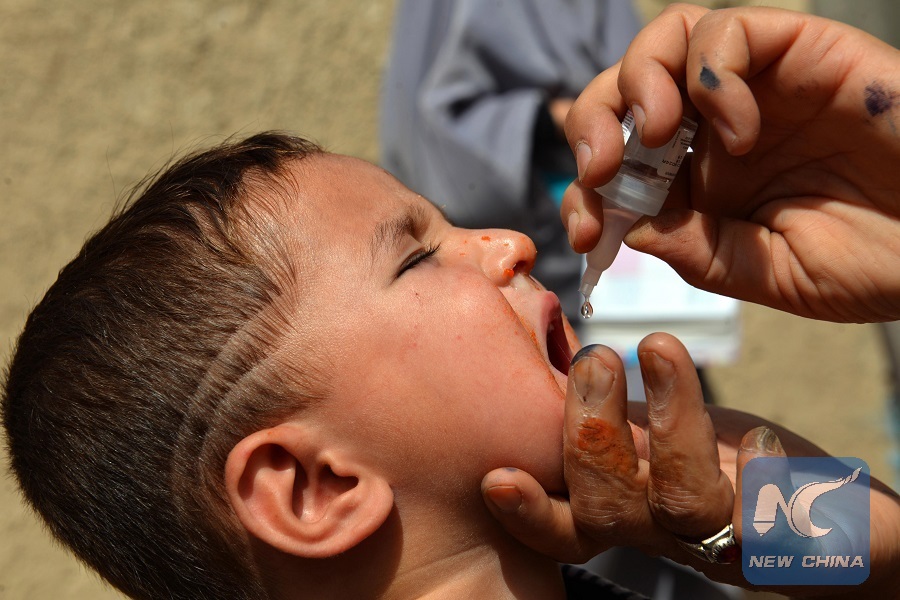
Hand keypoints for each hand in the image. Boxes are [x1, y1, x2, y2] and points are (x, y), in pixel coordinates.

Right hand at [481, 333, 899, 594]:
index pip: (563, 524)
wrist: (821, 518)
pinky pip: (774, 518)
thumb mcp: (658, 438)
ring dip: (668, 424)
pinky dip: (762, 475)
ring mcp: (723, 537)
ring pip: (682, 502)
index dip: (526, 511)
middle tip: (596, 358)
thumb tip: (562, 363)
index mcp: (625, 508)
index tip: (499, 476)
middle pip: (606, 509)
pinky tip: (761, 440)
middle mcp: (662, 531)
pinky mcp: (787, 536)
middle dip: (591, 433)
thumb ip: (612, 417)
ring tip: (662, 348)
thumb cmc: (725, 466)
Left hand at [561, 4, 899, 322]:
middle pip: (623, 90)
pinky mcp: (802, 52)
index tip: (586, 230)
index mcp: (698, 181)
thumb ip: (695, 249)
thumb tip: (624, 222)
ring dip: (641, 83)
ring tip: (657, 135)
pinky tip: (738, 128)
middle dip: (593, 124)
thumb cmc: (871, 262)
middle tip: (601, 171)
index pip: (613, 161)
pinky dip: (715, 73)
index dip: (584, 190)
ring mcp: (755, 88)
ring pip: (666, 43)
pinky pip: (731, 33)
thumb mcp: (763, 273)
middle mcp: (714, 128)